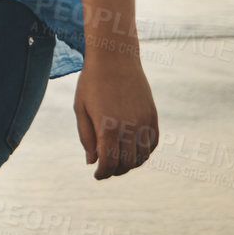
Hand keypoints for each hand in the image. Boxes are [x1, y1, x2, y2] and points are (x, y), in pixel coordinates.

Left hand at [74, 52, 158, 178]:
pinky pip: (153, 143)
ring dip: (131, 163)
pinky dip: (144, 152)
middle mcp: (130, 127)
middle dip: (116, 170)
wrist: (115, 59)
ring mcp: (144, 122)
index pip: (110, 163)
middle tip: (106, 168)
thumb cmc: (91, 83)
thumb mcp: (81, 109)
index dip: (103, 173)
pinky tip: (132, 149)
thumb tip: (93, 161)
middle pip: (128, 163)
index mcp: (108, 127)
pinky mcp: (153, 116)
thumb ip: (86, 137)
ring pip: (142, 156)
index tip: (97, 175)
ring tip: (118, 160)